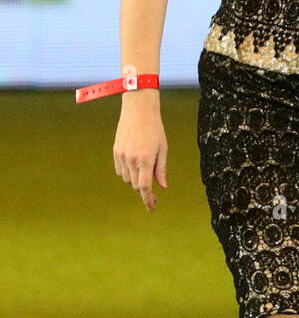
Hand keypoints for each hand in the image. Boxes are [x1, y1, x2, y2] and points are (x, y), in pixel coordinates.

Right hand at [113, 93, 167, 211]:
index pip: (145, 187)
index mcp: (145, 159)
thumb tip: (162, 186)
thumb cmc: (155, 128)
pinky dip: (127, 174)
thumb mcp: (162, 148)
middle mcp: (131, 159)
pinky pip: (120, 170)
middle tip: (153, 196)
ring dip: (136, 182)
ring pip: (127, 179)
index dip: (148, 200)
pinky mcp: (116, 151)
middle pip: (136, 185)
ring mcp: (121, 156)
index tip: (152, 208)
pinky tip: (134, 169)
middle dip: (144, 192)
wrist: (138, 110)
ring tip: (145, 176)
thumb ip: (161, 169)